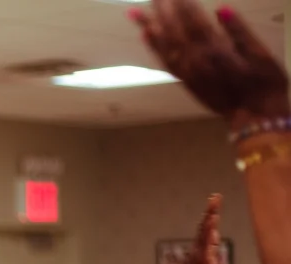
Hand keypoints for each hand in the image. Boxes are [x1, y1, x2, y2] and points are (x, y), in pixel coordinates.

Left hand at [131, 0, 289, 129]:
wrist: (255, 117)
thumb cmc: (264, 83)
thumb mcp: (261, 54)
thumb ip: (239, 31)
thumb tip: (222, 9)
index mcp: (215, 52)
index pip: (193, 20)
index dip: (182, 2)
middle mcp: (195, 62)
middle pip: (173, 30)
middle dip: (161, 9)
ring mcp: (187, 72)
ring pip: (163, 45)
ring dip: (149, 26)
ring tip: (134, 12)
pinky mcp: (185, 81)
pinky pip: (164, 61)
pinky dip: (153, 46)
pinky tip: (145, 34)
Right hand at [189, 194, 227, 263]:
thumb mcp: (213, 259)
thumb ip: (212, 247)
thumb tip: (213, 234)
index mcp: (202, 247)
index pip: (206, 227)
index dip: (210, 213)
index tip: (215, 199)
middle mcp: (199, 248)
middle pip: (204, 226)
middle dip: (210, 211)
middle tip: (215, 197)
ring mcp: (201, 253)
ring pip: (204, 233)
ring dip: (209, 218)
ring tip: (214, 205)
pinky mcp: (204, 260)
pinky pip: (206, 243)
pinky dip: (209, 232)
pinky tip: (213, 222)